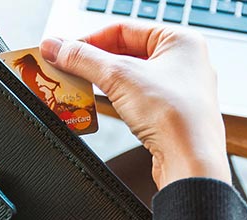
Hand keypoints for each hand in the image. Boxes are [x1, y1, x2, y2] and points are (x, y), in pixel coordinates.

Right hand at [40, 23, 230, 188]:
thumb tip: (56, 46)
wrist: (191, 162)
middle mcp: (183, 62)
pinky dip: (116, 99)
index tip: (63, 50)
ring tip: (78, 86)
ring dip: (102, 81)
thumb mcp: (119, 77)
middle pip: (125, 52)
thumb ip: (82, 58)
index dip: (89, 40)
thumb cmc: (176, 117)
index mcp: (180, 41)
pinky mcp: (170, 114)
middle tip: (66, 69)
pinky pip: (136, 97)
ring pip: (130, 76)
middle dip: (93, 62)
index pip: (123, 29)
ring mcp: (178, 89)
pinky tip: (101, 105)